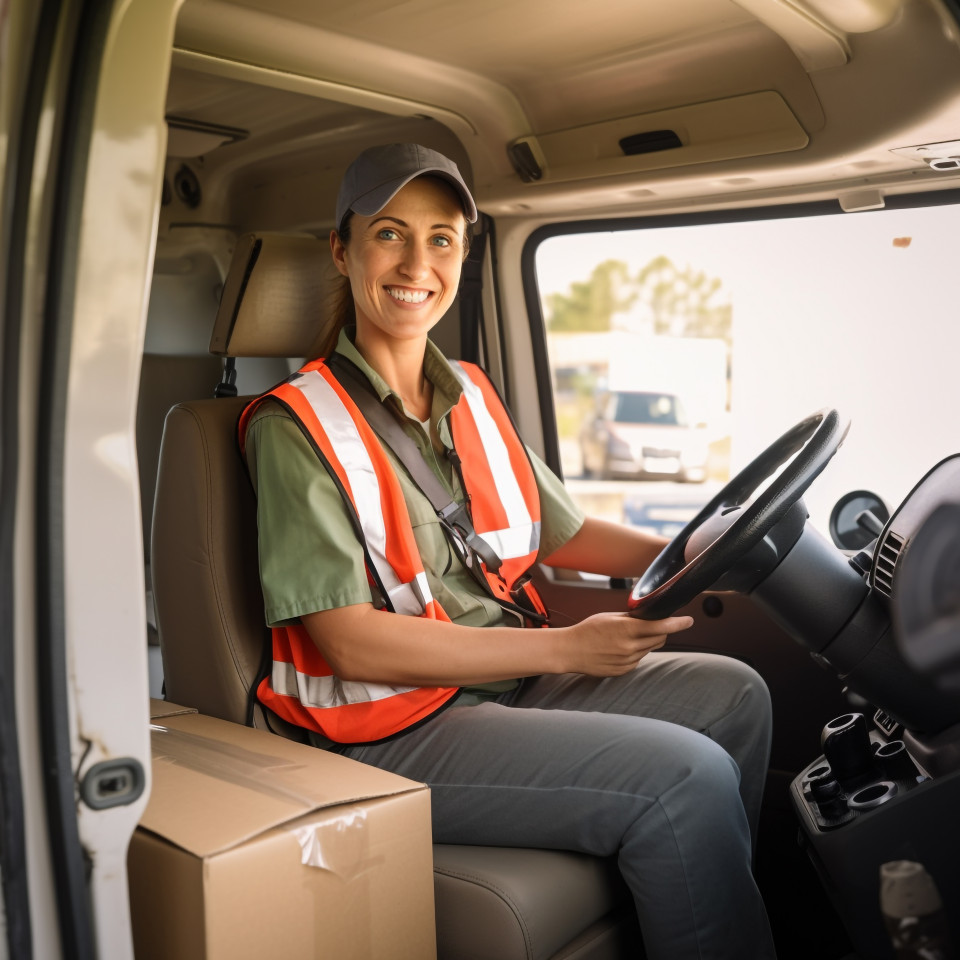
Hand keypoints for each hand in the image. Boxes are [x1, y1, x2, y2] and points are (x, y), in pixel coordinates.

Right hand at [557, 611, 693, 676]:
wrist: (570, 651)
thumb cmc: (587, 630)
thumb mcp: (609, 617)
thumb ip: (631, 618)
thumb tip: (649, 616)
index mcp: (626, 629)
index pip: (661, 626)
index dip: (678, 623)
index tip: (689, 620)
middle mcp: (630, 647)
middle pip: (660, 637)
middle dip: (661, 630)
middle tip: (651, 623)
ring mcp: (628, 661)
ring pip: (650, 648)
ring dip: (647, 641)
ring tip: (628, 636)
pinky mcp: (625, 670)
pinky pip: (639, 659)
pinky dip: (637, 651)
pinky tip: (620, 648)